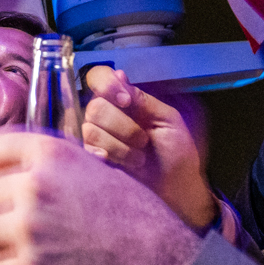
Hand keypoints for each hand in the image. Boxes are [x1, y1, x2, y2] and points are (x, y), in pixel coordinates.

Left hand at [0, 131, 202, 264]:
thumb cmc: (141, 223)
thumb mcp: (103, 173)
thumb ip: (62, 169)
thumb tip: (28, 171)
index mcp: (54, 156)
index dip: (4, 166)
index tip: (12, 180)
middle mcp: (35, 187)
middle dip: (8, 209)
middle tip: (31, 226)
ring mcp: (28, 231)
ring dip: (2, 243)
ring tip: (28, 252)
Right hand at [80, 66, 216, 229]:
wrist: (176, 189)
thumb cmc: (177, 155)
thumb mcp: (168, 120)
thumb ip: (143, 99)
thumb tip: (119, 75)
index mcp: (125, 102)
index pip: (99, 78)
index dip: (106, 85)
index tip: (126, 101)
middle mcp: (107, 116)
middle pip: (94, 106)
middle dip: (123, 125)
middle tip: (143, 141)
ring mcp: (97, 138)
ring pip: (91, 129)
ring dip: (120, 146)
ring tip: (138, 159)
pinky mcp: (91, 159)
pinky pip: (86, 150)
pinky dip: (107, 156)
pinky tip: (118, 164)